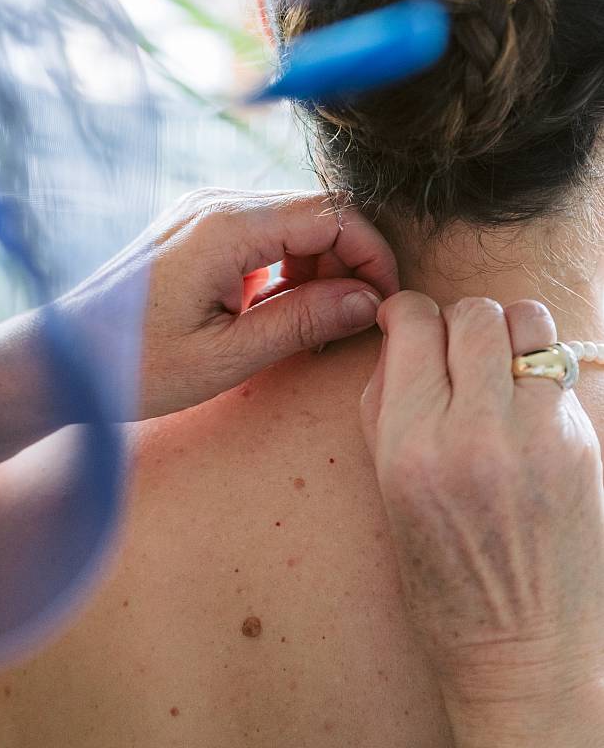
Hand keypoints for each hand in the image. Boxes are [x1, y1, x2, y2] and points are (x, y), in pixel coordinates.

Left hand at [63, 189, 397, 419]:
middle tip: (351, 325)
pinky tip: (277, 313)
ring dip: (318, 267)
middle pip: (315, 212)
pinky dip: (285, 267)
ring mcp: (201, 210)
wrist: (60, 361)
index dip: (371, 255)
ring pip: (292, 221)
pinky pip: (263, 232)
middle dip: (348, 263)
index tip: (384, 305)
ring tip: (313, 327)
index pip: (330, 216)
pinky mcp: (195, 226)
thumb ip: (302, 323)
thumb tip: (370, 301)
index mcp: (224, 226)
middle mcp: (214, 202)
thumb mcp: (226, 358)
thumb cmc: (132, 366)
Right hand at [361, 292, 603, 745]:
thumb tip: (400, 336)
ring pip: (526, 321)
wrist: (525, 651)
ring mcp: (535, 438)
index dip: (406, 314)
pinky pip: (559, 367)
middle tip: (455, 352)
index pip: (413, 323)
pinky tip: (527, 404)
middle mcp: (474, 434)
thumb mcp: (387, 487)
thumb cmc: (445, 577)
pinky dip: (539, 370)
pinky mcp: (580, 446)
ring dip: (508, 332)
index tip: (406, 326)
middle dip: (458, 322)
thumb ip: (385, 401)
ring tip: (499, 365)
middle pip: (472, 314)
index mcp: (412, 445)